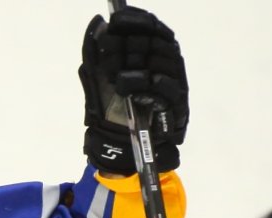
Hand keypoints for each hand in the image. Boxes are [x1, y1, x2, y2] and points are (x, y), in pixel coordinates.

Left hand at [79, 6, 188, 173]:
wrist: (114, 143)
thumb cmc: (109, 107)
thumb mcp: (97, 77)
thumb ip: (96, 51)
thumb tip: (97, 22)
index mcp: (154, 54)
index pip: (154, 29)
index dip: (138, 21)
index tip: (117, 19)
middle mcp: (168, 66)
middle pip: (158, 43)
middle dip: (131, 41)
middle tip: (108, 44)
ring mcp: (174, 85)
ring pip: (163, 63)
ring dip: (135, 64)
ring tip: (112, 71)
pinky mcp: (175, 107)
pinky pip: (165, 91)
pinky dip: (145, 86)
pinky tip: (126, 87)